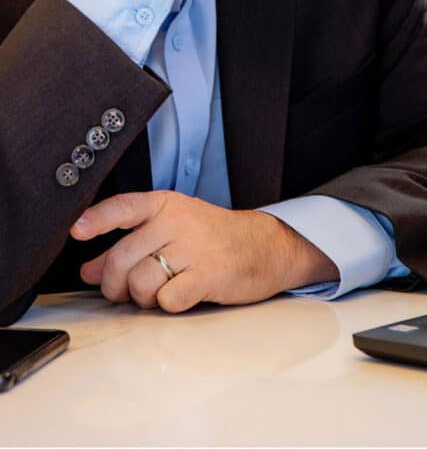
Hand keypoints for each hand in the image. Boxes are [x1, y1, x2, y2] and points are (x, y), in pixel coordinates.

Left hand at [70, 191, 338, 312]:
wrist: (265, 246)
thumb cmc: (213, 239)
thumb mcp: (171, 232)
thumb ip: (129, 248)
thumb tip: (88, 270)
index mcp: (167, 206)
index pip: (125, 206)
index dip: (98, 219)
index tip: (77, 232)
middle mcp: (179, 221)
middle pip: (122, 259)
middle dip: (115, 284)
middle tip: (128, 290)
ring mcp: (196, 247)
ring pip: (141, 282)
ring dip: (142, 297)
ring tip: (159, 292)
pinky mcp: (210, 274)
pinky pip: (168, 299)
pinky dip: (169, 305)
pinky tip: (182, 295)